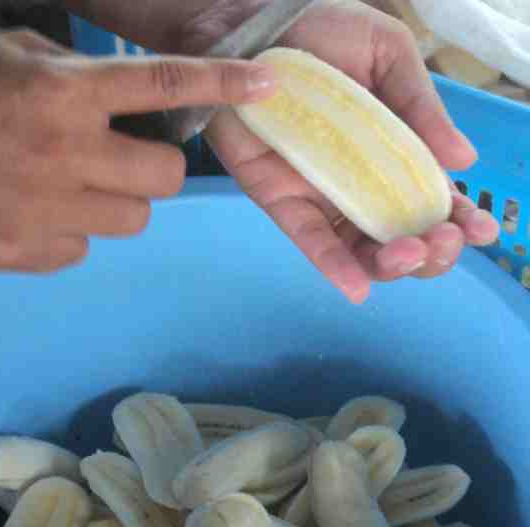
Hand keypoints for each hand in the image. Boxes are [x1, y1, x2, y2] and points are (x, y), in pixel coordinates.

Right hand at [0, 29, 275, 272]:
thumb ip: (70, 76)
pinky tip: (37, 213)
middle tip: (126, 155)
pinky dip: (72, 231)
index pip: (162, 83)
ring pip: (134, 220)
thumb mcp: (7, 56)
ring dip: (117, 201)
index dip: (221, 82)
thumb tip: (117, 99)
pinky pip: (84, 247)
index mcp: (64, 93)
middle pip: (167, 176)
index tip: (264, 83)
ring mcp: (53, 212)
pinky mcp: (33, 254)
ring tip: (73, 185)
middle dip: (156, 166)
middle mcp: (70, 155)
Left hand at [182, 1, 499, 302]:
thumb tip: (464, 160)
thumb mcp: (386, 55)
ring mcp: (324, 199)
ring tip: (410, 255)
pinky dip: (335, 268)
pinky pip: (311, 242)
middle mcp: (363, 187)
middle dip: (432, 252)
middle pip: (403, 239)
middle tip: (442, 242)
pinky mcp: (283, 202)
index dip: (461, 221)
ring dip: (392, 264)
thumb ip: (421, 107)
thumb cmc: (322, 34)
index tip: (481, 231)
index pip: (434, 202)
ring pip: (363, 251)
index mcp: (396, 157)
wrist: (254, 28)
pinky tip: (359, 290)